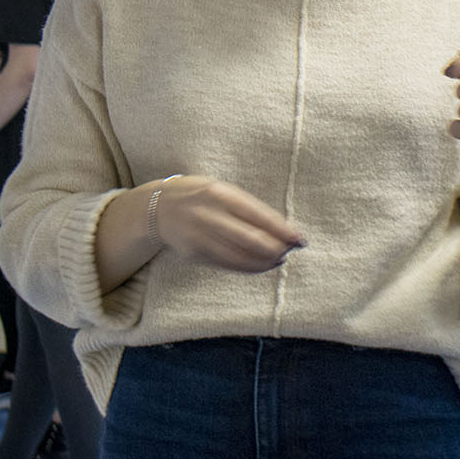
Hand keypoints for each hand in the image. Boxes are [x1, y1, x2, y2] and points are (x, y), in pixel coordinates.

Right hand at [150, 175, 305, 273]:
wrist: (158, 208)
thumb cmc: (201, 196)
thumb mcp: (222, 191)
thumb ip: (249, 209)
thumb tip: (284, 230)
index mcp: (220, 193)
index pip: (258, 215)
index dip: (282, 230)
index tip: (301, 239)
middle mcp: (209, 214)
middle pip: (251, 239)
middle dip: (276, 248)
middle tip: (291, 250)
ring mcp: (199, 236)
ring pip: (240, 257)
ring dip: (264, 262)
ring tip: (279, 259)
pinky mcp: (194, 253)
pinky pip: (227, 264)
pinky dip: (248, 267)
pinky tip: (261, 265)